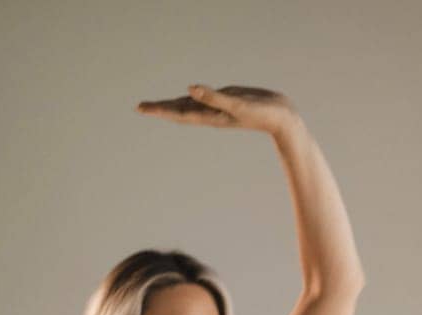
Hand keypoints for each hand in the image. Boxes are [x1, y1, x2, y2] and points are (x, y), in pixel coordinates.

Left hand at [137, 84, 300, 136]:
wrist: (282, 118)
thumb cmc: (262, 112)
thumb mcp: (237, 103)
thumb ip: (213, 97)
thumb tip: (190, 89)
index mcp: (210, 115)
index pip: (178, 112)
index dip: (159, 110)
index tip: (140, 108)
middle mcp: (210, 113)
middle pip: (179, 111)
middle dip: (159, 109)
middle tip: (139, 107)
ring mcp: (217, 107)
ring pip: (188, 106)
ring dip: (171, 106)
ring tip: (155, 106)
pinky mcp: (225, 100)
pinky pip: (201, 99)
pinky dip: (189, 98)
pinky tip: (186, 95)